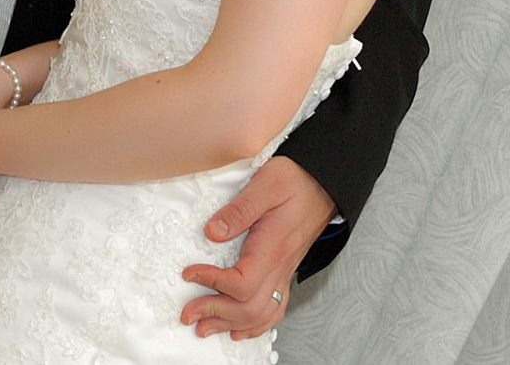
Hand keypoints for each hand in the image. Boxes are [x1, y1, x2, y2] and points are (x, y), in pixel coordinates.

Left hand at [182, 156, 334, 339]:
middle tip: (187, 313)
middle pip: (249, 307)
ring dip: (231, 324)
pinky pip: (274, 308)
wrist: (323, 184)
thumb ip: (238, 209)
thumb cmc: (295, 181)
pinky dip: (255, 324)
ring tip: (204, 328)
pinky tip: (238, 329)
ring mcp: (284, 272)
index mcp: (273, 248)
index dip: (212, 283)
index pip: (242, 283)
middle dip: (215, 313)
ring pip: (262, 314)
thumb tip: (211, 232)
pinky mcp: (284, 271)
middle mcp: (280, 267)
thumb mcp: (265, 184)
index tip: (188, 273)